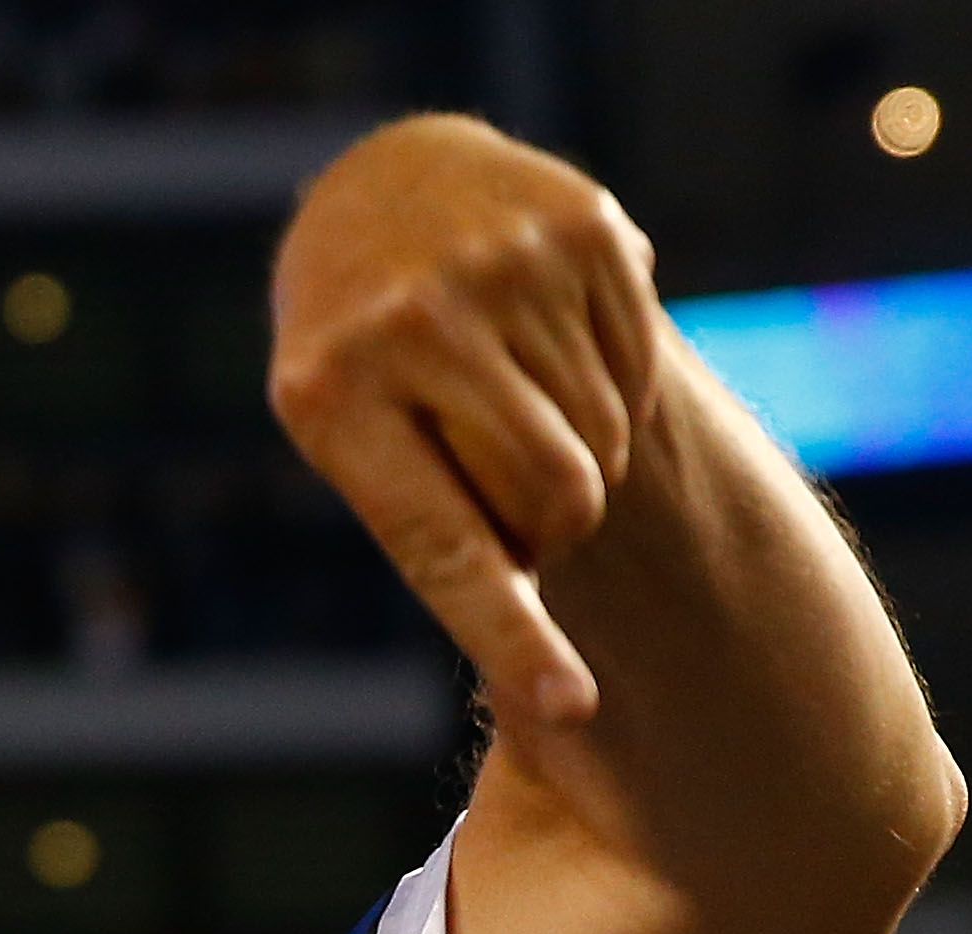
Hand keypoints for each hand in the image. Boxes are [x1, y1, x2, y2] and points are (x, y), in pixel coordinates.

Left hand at [268, 115, 662, 724]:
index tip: (569, 704)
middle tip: (509, 492)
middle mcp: (413, 325)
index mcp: (332, 397)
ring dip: (579, 453)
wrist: (386, 190)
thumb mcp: (347, 435)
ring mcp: (502, 266)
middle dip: (552, 522)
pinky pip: (640, 367)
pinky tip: (553, 346)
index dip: (511, 636)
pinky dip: (612, 383)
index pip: (442, 548)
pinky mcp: (585, 227)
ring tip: (513, 402)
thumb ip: (431, 526)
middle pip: (557, 496)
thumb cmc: (360, 360)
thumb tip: (554, 695)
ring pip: (606, 439)